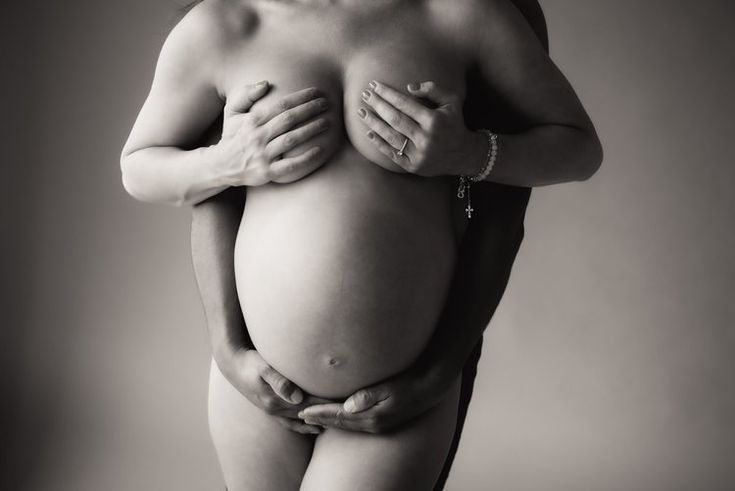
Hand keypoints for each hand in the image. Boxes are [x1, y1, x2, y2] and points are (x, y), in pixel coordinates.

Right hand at [214, 82, 330, 185]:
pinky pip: (290, 166)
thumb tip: (266, 83)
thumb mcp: (232, 112)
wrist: (221, 165)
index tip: (317, 92)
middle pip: (288, 120)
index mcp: (251, 121)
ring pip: (291, 140)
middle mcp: (257, 137)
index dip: (300, 97)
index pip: (280, 105)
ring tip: (327, 123)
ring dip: (310, 130)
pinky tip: (320, 150)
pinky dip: (305, 158)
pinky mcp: (267, 173)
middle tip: (327, 104)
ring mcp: (262, 156)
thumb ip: (245, 94)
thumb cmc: (232, 136)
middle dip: (310, 110)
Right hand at [218, 347, 335, 434]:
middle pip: (308, 414)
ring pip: (300, 421)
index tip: (346, 403)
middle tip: (348, 415)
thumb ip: (280, 382)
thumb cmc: (250, 362)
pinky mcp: (270, 408)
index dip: (328, 404)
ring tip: (336, 424)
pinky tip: (314, 427)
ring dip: (317, 422)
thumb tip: (298, 398)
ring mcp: (272, 411)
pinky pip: (290, 422)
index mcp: (277, 401)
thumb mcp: (264, 368)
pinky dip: (303, 426)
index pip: (310, 404)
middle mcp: (276, 409)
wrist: (232, 364)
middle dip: (326, 414)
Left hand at [297, 362, 458, 433]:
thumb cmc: (410, 383)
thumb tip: (348, 405)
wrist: (430, 388)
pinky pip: (355, 424)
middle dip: (320, 419)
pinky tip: (336, 417)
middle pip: (340, 424)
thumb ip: (369, 395)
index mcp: (373, 417)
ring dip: (329, 421)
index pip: (339, 417)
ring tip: (313, 417)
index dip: (320, 413)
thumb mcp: (390, 388)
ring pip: (346, 425)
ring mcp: (378, 426)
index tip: (303, 411)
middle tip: (300, 415)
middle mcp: (374, 425)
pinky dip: (342, 421)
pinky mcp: (381, 422)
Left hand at [358, 80, 486, 176]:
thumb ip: (432, 89)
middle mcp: (426, 138)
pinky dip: (379, 144)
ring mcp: (419, 154)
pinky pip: (393, 154)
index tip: (374, 85)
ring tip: (361, 112)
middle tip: (365, 95)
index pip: (404, 104)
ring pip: (391, 136)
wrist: (463, 154)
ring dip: (374, 123)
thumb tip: (408, 87)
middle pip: (395, 119)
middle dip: (378, 105)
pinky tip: (369, 133)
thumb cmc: (454, 123)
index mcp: (434, 120)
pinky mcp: (413, 166)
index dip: (387, 93)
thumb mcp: (451, 101)